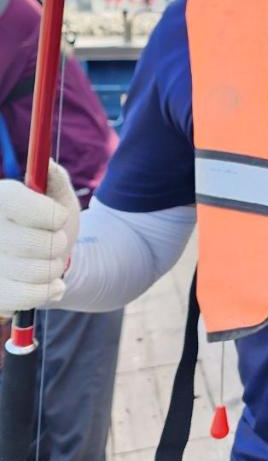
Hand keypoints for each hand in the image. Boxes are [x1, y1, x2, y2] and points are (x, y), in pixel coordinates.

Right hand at [0, 161, 79, 314]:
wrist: (46, 260)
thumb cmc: (50, 222)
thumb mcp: (57, 195)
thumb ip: (54, 177)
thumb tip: (47, 164)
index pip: (17, 203)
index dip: (48, 214)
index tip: (58, 217)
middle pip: (37, 243)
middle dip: (57, 243)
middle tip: (53, 240)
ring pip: (39, 271)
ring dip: (55, 267)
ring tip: (48, 260)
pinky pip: (31, 296)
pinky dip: (49, 289)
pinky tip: (50, 282)